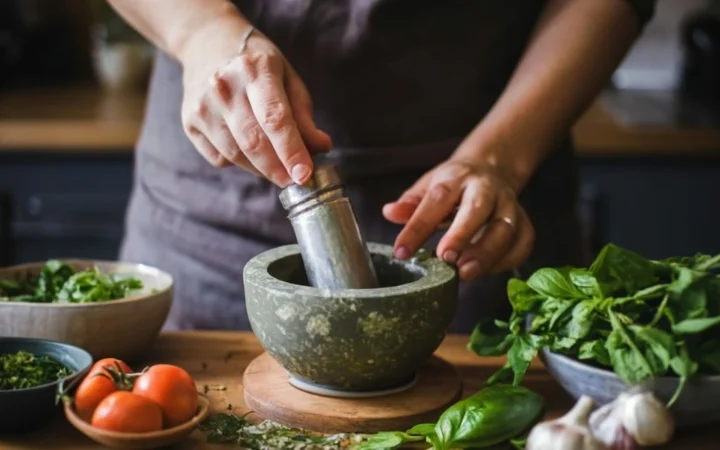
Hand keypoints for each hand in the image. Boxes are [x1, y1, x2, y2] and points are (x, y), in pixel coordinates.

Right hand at [180, 25, 331, 186]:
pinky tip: (248, 149)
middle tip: (296, 180)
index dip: (291, 151)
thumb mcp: (287, 79)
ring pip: (236, 155)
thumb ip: (304, 116)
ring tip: (278, 167)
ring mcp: (202, 106)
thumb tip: (320, 148)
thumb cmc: (257, 67)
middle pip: (254, 142)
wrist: (208, 46)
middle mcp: (224, 87)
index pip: (275, 118)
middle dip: (278, 169)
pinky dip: (240, 162)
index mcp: (255, 69)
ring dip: (262, 170)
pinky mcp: (189, 123)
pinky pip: (220, 158)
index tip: (305, 175)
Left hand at [382, 159, 534, 280]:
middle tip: (445, 258)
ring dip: (486, 253)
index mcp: (456, 177)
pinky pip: (522, 242)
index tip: (401, 252)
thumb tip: (389, 212)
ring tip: (465, 272)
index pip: (436, 199)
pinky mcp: (524, 221)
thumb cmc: (453, 185)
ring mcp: (508, 205)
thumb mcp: (428, 186)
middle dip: (462, 235)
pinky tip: (487, 271)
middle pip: (478, 209)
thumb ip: (410, 202)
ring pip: (505, 228)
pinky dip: (507, 260)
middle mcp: (486, 188)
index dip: (418, 226)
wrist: (492, 169)